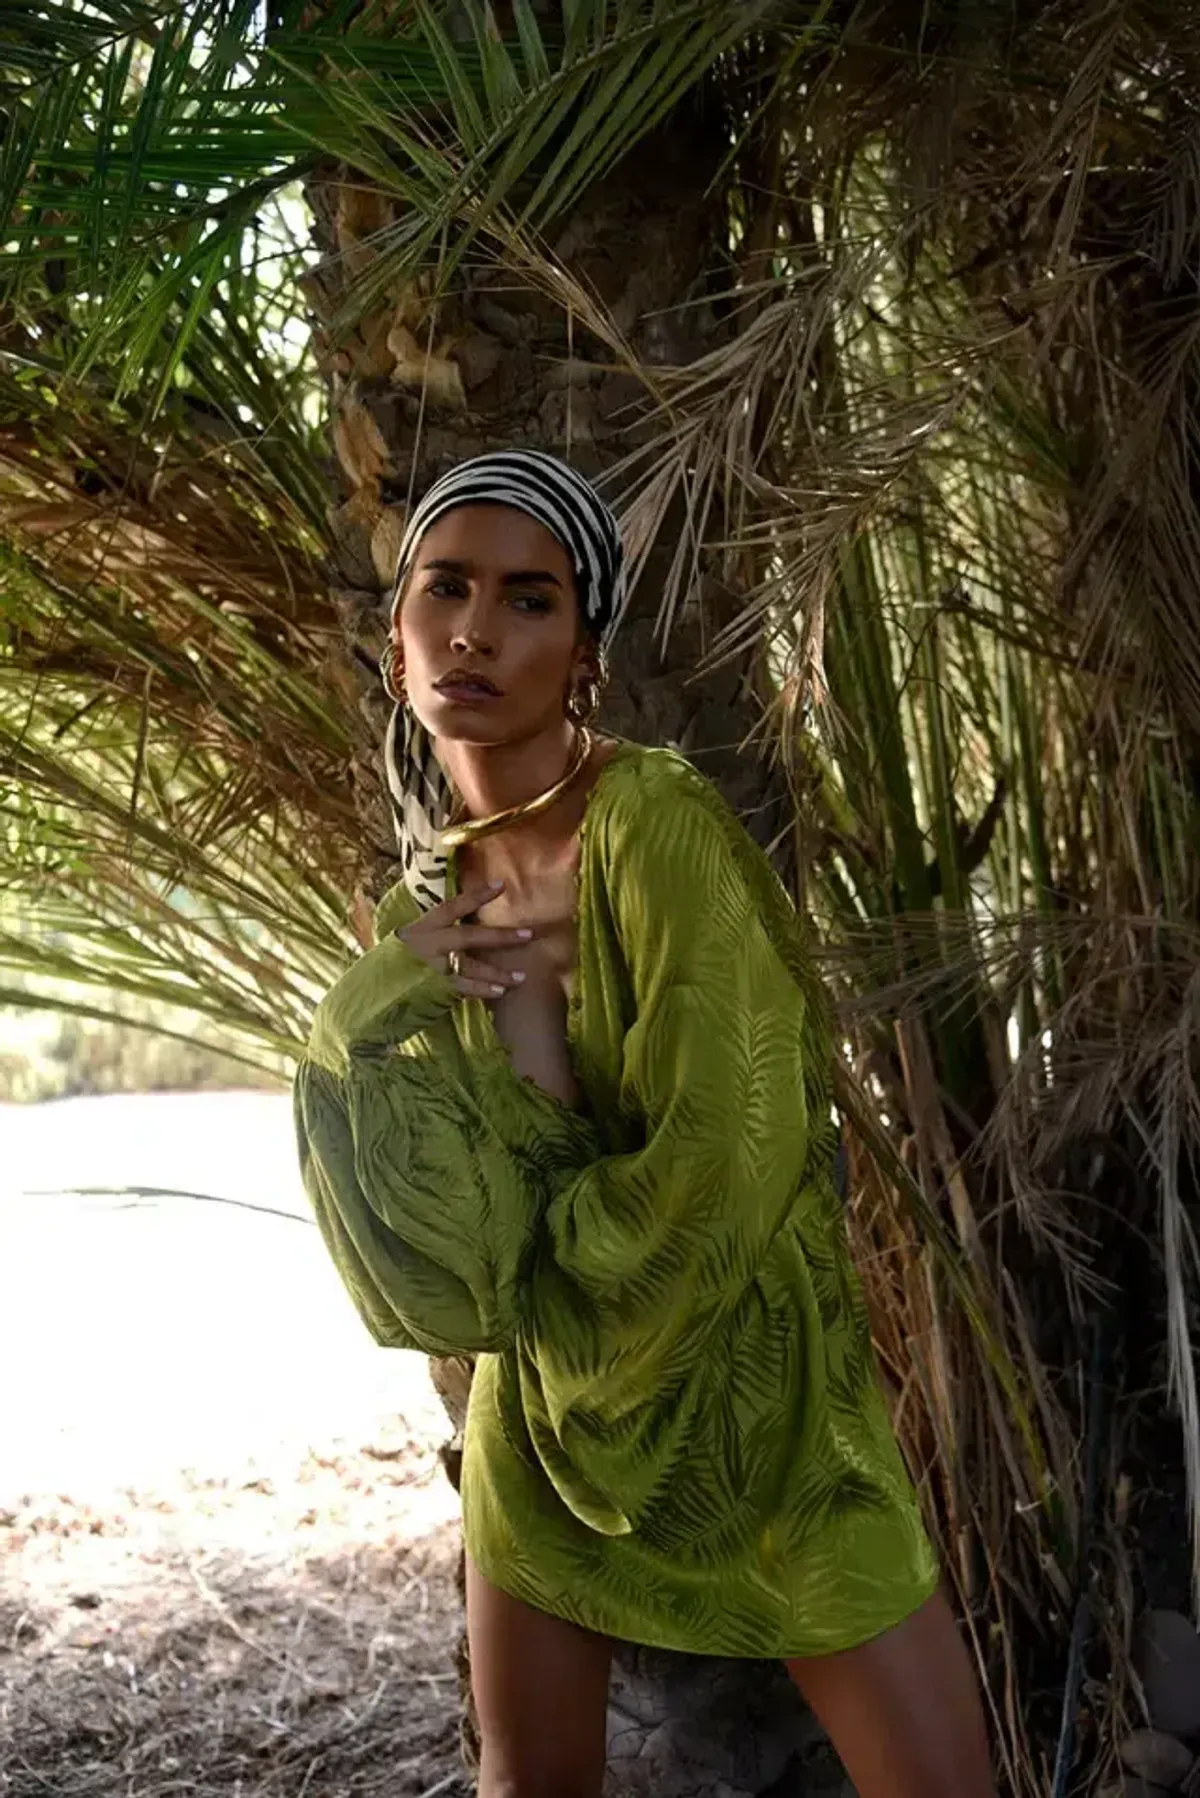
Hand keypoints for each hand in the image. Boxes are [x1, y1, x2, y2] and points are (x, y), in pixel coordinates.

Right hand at [397, 879, 529, 1000]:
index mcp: (425, 926)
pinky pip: (464, 989)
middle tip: (528, 935)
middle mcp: (431, 945)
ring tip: (520, 977)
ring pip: (470, 968)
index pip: (453, 906)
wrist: (376, 986)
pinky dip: (482, 990)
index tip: (501, 885)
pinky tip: (500, 992)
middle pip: (469, 937)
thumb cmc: (402, 955)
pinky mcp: (436, 989)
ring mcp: (434, 968)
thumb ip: (441, 926)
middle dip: (499, 937)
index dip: (476, 896)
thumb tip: (471, 911)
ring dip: (497, 973)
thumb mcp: (415, 934)